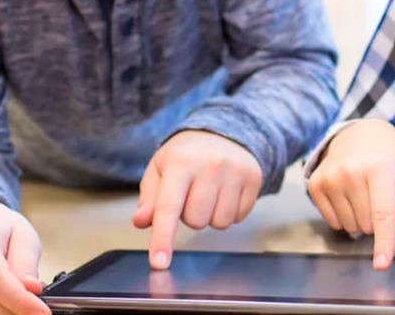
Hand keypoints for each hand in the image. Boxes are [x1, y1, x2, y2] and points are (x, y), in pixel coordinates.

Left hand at [132, 130, 264, 268]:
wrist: (223, 132)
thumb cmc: (186, 156)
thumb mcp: (160, 170)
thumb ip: (149, 199)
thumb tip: (141, 222)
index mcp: (181, 162)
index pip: (168, 208)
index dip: (162, 238)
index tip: (159, 262)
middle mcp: (210, 165)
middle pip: (196, 221)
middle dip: (190, 216)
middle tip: (191, 195)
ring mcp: (235, 171)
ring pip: (219, 223)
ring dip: (210, 216)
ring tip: (209, 193)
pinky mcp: (254, 178)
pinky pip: (238, 217)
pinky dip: (228, 212)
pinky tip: (225, 192)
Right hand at [306, 119, 394, 269]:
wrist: (358, 132)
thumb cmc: (387, 154)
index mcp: (379, 167)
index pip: (382, 214)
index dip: (384, 242)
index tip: (381, 263)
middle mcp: (351, 172)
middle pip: (367, 224)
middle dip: (377, 220)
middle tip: (379, 196)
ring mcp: (330, 177)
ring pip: (350, 226)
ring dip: (360, 219)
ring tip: (364, 193)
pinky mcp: (315, 184)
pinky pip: (333, 221)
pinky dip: (344, 216)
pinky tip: (348, 195)